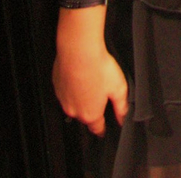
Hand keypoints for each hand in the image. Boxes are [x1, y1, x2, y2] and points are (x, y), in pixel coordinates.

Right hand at [53, 17, 127, 135]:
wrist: (79, 51)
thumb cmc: (98, 67)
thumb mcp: (119, 87)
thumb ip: (121, 105)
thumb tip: (123, 117)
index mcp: (90, 113)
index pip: (96, 128)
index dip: (101, 129)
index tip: (103, 130)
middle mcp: (74, 110)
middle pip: (85, 114)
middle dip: (92, 108)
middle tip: (100, 93)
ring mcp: (63, 98)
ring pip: (74, 102)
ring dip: (81, 96)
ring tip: (91, 81)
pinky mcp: (57, 85)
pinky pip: (66, 90)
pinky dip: (73, 85)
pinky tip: (81, 74)